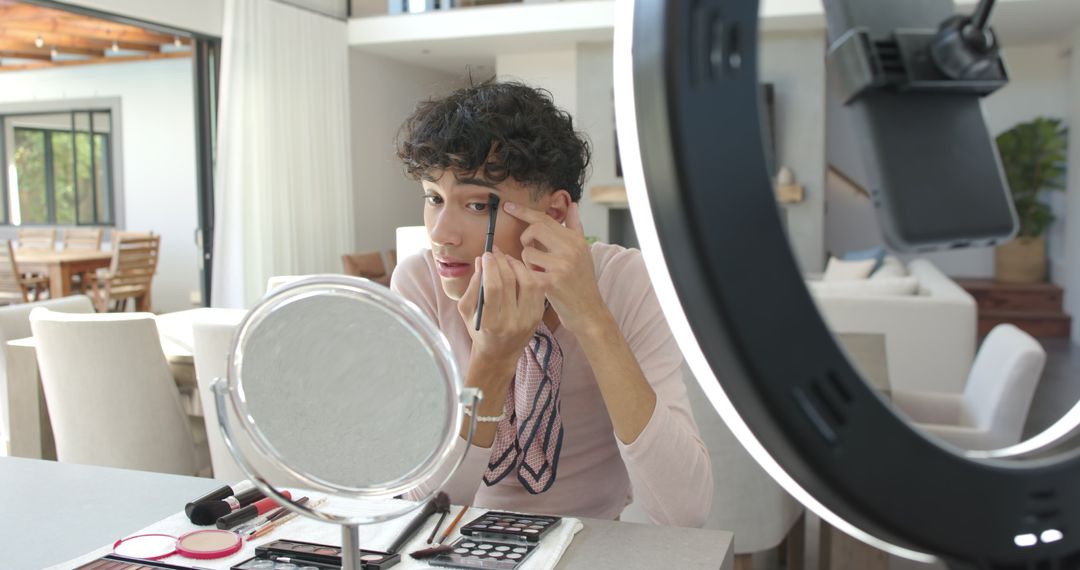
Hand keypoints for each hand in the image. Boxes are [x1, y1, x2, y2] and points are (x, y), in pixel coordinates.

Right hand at [457, 248, 546, 363]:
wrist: (499, 353)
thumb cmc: (479, 330)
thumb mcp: (467, 311)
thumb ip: (473, 286)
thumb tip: (482, 261)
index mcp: (491, 323)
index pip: (494, 288)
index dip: (490, 267)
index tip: (486, 255)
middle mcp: (512, 322)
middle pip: (511, 281)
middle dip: (502, 261)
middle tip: (495, 252)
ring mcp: (528, 319)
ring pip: (528, 282)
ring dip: (517, 266)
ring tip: (507, 260)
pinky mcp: (538, 316)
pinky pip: (537, 288)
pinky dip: (528, 275)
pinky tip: (518, 271)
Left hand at [502, 201, 605, 333]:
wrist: (588, 310)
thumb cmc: (582, 281)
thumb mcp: (583, 251)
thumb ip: (575, 227)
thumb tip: (573, 205)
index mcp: (574, 240)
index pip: (545, 218)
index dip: (524, 211)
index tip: (508, 206)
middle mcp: (570, 249)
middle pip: (534, 229)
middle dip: (525, 239)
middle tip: (530, 250)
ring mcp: (561, 265)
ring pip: (527, 253)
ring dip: (527, 263)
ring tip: (539, 271)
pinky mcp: (552, 282)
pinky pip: (527, 271)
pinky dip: (528, 275)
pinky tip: (538, 281)